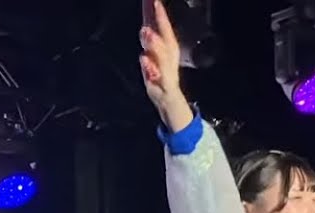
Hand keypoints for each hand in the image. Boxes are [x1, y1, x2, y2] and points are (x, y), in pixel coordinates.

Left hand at [140, 1, 191, 125]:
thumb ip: (149, 36)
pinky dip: (151, 68)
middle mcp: (168, 56)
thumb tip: (146, 17)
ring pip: (161, 54)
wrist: (170, 102)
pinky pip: (158, 76)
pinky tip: (144, 59)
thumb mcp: (153, 53)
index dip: (157, 11)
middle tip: (154, 4)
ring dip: (154, 42)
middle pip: (164, 35)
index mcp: (166, 47)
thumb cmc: (159, 75)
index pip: (161, 25)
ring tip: (146, 31)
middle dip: (160, 21)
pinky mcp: (164, 86)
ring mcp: (167, 70)